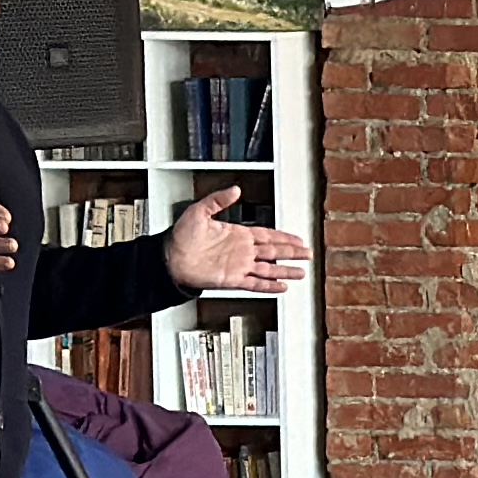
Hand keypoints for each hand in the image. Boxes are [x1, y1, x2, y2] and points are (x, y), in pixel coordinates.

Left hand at [165, 185, 311, 293]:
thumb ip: (218, 200)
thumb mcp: (199, 211)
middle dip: (292, 252)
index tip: (298, 239)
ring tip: (301, 273)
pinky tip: (281, 287)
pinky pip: (255, 283)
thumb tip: (235, 189)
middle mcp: (241, 251)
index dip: (284, 237)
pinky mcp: (232, 280)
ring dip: (285, 270)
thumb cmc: (180, 236)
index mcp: (237, 234)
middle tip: (308, 254)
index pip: (267, 235)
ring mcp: (238, 266)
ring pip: (268, 269)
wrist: (169, 258)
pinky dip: (269, 286)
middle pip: (273, 251)